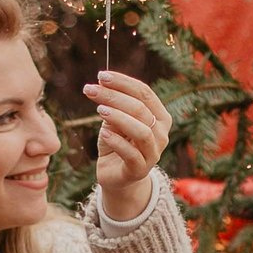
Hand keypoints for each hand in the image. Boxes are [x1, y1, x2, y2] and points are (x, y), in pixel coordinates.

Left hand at [85, 70, 171, 221]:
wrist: (116, 175)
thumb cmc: (117, 143)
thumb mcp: (114, 121)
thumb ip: (113, 106)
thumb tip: (102, 84)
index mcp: (159, 117)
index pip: (144, 93)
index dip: (123, 82)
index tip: (101, 76)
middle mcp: (161, 134)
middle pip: (140, 109)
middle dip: (114, 96)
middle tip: (91, 90)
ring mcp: (153, 153)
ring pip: (141, 131)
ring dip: (119, 118)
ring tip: (99, 110)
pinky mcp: (140, 170)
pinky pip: (131, 154)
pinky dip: (116, 141)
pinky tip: (103, 133)